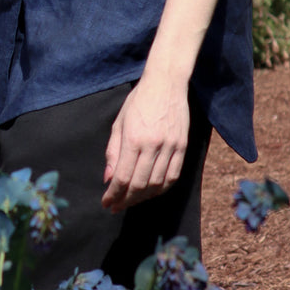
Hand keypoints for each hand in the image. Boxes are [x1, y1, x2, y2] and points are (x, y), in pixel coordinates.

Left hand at [101, 74, 188, 212]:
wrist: (166, 83)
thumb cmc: (138, 101)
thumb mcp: (119, 123)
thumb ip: (113, 153)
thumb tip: (109, 180)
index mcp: (134, 139)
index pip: (123, 177)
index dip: (113, 195)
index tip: (106, 203)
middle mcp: (153, 145)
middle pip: (139, 185)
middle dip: (125, 200)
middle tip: (116, 206)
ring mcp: (171, 146)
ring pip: (157, 184)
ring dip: (142, 197)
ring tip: (131, 200)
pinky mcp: (182, 146)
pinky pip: (173, 176)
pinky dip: (161, 189)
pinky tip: (151, 192)